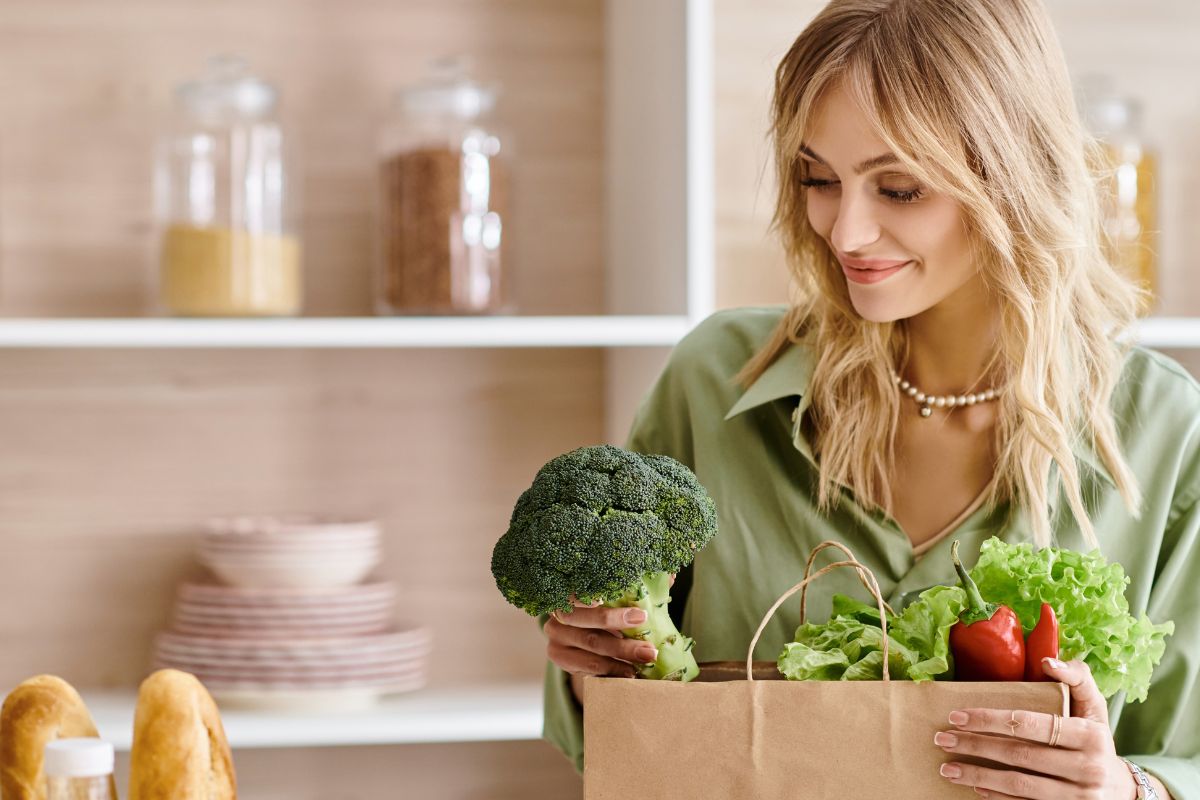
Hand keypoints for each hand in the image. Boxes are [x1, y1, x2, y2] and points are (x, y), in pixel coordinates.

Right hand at [543, 574, 675, 679]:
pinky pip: (588, 667)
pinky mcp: (561, 659)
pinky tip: (629, 671)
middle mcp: (557, 614)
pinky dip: (612, 670)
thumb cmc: (604, 612)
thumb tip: (670, 577)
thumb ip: (638, 588)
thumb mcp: (616, 599)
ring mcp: (556, 639)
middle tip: (646, 630)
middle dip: (619, 626)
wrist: (583, 640)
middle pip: (587, 620)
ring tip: (646, 657)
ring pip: (591, 645)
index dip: (592, 595)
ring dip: (621, 653)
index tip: (609, 598)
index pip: (577, 590)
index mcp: (568, 592)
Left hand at [934, 658, 1137, 798]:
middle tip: (942, 739)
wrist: (1122, 790)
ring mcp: (1077, 796)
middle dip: (975, 746)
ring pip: (1018, 785)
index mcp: (1089, 736)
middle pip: (1019, 755)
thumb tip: (1047, 661)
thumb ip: (1077, 677)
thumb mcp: (1095, 707)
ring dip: (978, 776)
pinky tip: (975, 787)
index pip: (1030, 724)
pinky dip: (998, 797)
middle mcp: (1086, 767)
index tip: (957, 716)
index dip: (990, 720)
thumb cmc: (1097, 740)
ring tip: (947, 768)